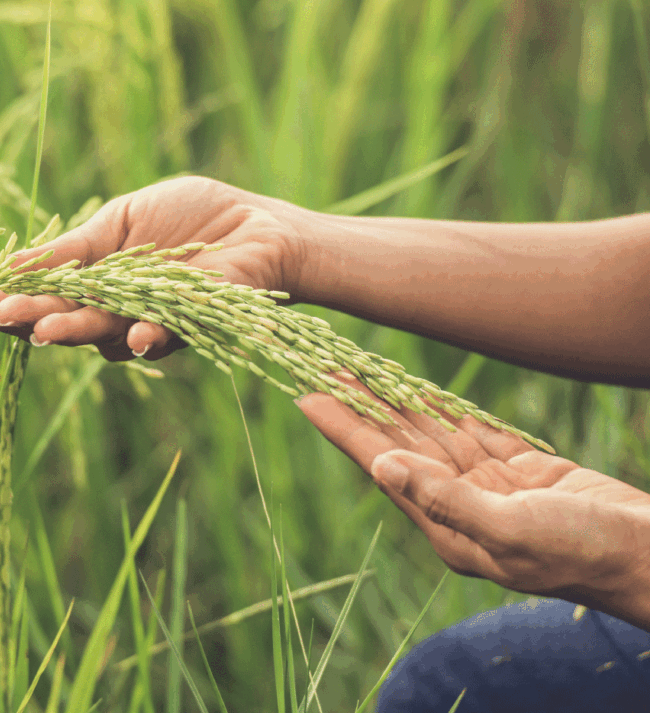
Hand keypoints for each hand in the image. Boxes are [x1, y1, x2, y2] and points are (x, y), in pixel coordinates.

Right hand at [0, 176, 309, 360]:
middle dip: (32, 319)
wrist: (256, 224)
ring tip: (46, 328)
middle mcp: (115, 311)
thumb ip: (75, 248)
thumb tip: (13, 264)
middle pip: (66, 320)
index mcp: (95, 281)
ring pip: (104, 335)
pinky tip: (132, 336)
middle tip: (4, 317)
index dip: (13, 300)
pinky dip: (145, 337)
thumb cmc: (191, 215)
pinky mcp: (188, 327)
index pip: (45, 296)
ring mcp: (148, 323)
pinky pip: (160, 337)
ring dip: (76, 331)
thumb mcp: (122, 220)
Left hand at [296, 377, 649, 629]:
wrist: (647, 556)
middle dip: (360, 406)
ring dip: (395, 401)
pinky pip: (471, 432)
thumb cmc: (582, 552)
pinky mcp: (521, 473)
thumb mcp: (510, 530)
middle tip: (323, 366)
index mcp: (446, 525)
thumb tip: (382, 467)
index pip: (381, 465)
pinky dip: (443, 408)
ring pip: (431, 434)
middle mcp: (458, 505)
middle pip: (397, 444)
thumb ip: (445, 499)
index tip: (306, 395)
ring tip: (357, 368)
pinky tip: (415, 389)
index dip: (343, 428)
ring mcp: (489, 488)